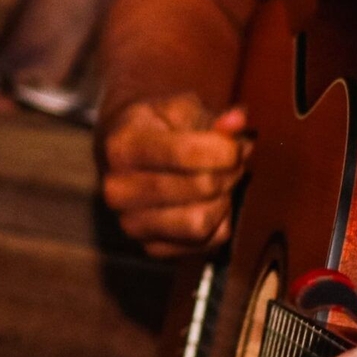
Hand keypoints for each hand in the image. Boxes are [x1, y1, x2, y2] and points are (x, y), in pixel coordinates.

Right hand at [99, 94, 249, 257]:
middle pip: (201, 187)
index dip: (224, 149)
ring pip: (202, 223)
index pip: (186, 153)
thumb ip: (212, 116)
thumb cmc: (158, 128)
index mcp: (121, 147)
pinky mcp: (151, 248)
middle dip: (229, 172)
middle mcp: (118, 190)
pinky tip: (209, 201)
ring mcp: (131, 223)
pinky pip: (207, 243)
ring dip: (225, 199)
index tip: (235, 144)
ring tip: (221, 180)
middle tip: (233, 161)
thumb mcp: (180, 109)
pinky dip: (220, 221)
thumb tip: (238, 121)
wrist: (127, 157)